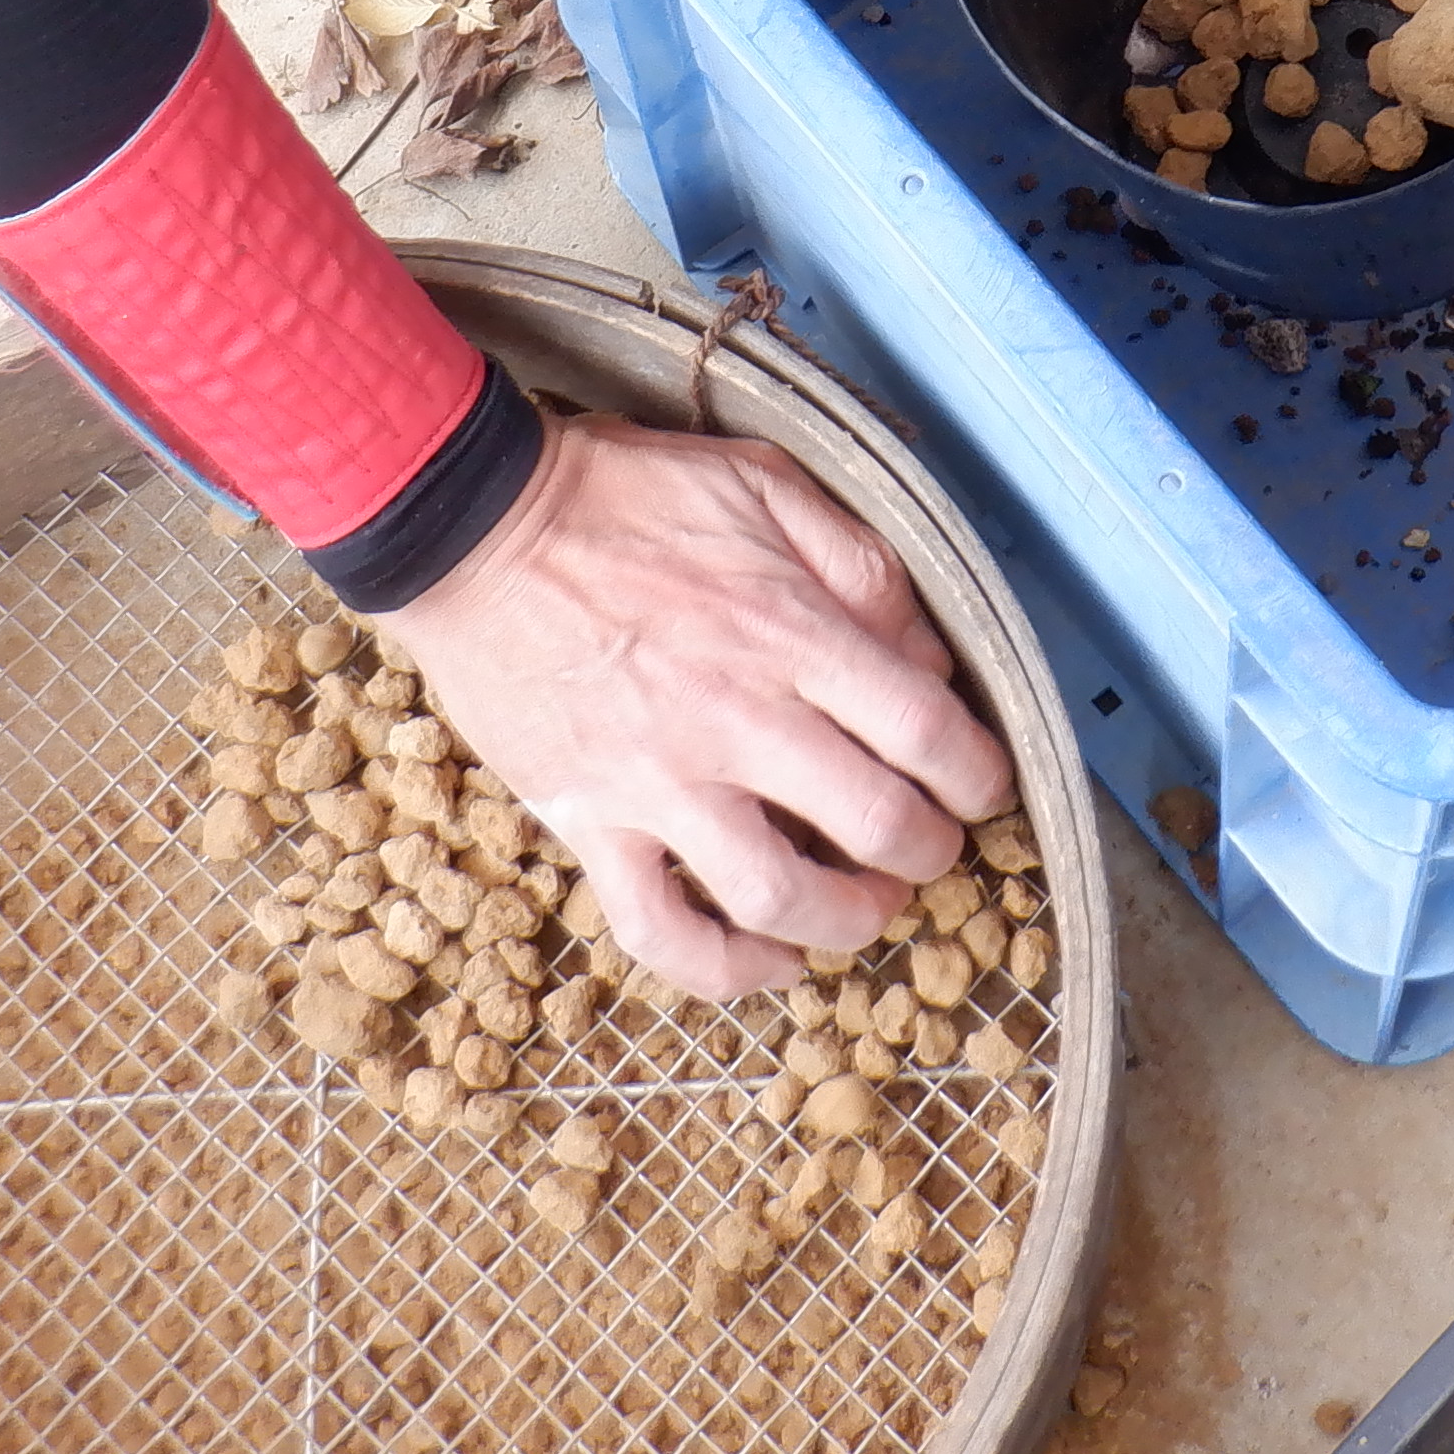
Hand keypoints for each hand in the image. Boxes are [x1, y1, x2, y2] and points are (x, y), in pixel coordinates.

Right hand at [381, 409, 1016, 1001]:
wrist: (472, 524)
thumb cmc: (622, 494)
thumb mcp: (761, 483)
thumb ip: (858, 562)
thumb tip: (926, 654)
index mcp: (790, 631)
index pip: (926, 731)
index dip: (977, 775)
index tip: (981, 786)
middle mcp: (737, 719)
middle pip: (877, 826)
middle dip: (930, 852)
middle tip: (932, 847)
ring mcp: (658, 782)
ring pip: (780, 898)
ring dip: (848, 921)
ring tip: (867, 907)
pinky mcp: (588, 821)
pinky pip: (661, 932)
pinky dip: (726, 970)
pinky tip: (771, 960)